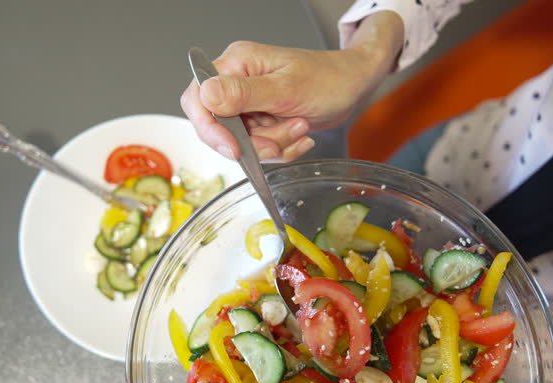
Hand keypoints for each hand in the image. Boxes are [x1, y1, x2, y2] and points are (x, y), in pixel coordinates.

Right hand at [180, 11, 403, 161]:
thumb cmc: (328, 78)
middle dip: (254, 141)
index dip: (209, 128)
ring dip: (274, 143)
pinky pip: (259, 146)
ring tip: (299, 126)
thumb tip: (207, 94)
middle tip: (280, 137)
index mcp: (236, 64)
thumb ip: (244, 93)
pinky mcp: (260, 119)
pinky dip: (281, 147)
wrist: (354, 86)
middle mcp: (236, 81)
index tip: (233, 148)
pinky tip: (299, 133)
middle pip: (220, 127)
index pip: (198, 98)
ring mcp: (247, 102)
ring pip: (242, 142)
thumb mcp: (287, 88)